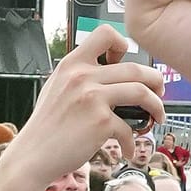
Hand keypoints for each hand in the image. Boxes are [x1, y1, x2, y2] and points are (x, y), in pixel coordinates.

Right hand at [0, 28, 163, 188]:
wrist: (32, 156)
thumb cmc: (45, 128)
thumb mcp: (56, 88)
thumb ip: (79, 77)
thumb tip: (109, 77)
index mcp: (72, 64)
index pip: (105, 34)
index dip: (122, 44)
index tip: (127, 60)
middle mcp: (83, 76)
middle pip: (134, 68)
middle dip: (155, 80)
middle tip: (159, 92)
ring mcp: (93, 98)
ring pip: (140, 92)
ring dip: (156, 105)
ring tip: (157, 115)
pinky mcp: (100, 122)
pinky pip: (128, 128)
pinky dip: (131, 142)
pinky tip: (127, 149)